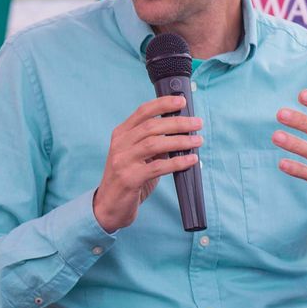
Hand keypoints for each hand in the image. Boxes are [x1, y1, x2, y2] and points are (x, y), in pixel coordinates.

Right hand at [93, 95, 202, 233]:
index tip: (182, 101)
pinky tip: (191, 160)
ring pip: (155, 144)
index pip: (142, 112)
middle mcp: (119, 144)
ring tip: (197, 141)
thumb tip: (181, 131)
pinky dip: (178, 162)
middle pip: (152, 126)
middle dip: (178, 123)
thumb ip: (152, 142)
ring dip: (180, 141)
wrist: (108, 206)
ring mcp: (123, 161)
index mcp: (120, 134)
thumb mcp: (136, 155)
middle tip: (197, 123)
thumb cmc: (128, 178)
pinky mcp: (129, 178)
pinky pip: (158, 167)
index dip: (163, 104)